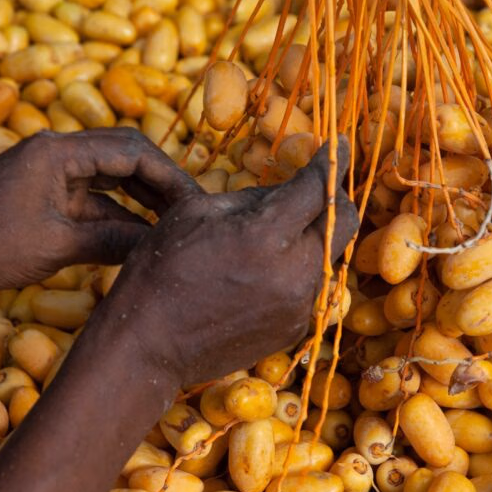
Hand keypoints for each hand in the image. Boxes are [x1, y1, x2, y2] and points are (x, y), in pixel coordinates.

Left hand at [0, 128, 200, 289]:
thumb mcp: (56, 246)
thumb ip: (111, 240)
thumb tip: (159, 245)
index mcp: (58, 151)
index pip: (130, 151)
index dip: (168, 175)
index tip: (193, 202)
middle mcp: (57, 150)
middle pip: (124, 154)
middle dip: (159, 181)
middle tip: (189, 210)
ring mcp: (50, 168)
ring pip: (110, 174)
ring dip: (140, 197)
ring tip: (172, 222)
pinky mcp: (44, 188)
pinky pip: (91, 194)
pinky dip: (115, 212)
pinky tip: (138, 233)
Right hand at [106, 137, 358, 386]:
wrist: (148, 346)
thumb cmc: (160, 271)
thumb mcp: (195, 213)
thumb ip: (250, 197)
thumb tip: (286, 190)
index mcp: (266, 235)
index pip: (319, 186)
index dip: (332, 159)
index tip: (340, 144)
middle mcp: (295, 272)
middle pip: (343, 221)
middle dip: (333, 197)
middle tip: (313, 187)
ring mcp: (299, 305)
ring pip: (331, 255)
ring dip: (315, 235)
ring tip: (278, 233)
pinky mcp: (295, 329)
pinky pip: (313, 286)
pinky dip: (300, 268)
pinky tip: (267, 269)